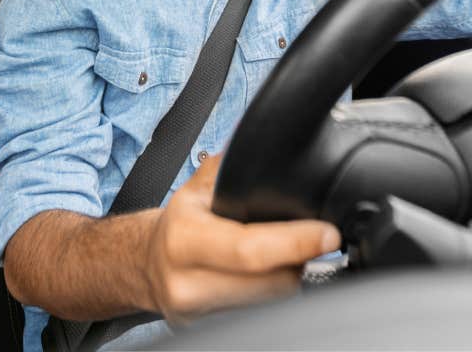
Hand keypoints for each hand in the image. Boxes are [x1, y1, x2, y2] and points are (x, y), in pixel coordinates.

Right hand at [145, 155, 340, 323]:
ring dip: (290, 281)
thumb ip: (232, 165)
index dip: (295, 243)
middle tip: (315, 240)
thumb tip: (268, 139)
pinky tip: (274, 278)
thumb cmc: (179, 221)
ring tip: (293, 257)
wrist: (144, 263)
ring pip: (270, 305)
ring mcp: (196, 316)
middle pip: (269, 285)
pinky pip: (259, 318)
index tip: (327, 234)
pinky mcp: (207, 334)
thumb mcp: (198, 187)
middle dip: (300, 261)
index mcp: (184, 239)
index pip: (249, 249)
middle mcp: (187, 283)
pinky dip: (274, 298)